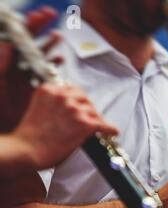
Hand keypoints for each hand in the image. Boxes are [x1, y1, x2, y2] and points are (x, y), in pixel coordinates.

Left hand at [0, 6, 60, 131]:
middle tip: (51, 15)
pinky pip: (47, 72)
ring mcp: (28, 77)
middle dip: (41, 27)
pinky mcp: (38, 89)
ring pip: (40, 55)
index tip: (41, 13)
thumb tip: (7, 45)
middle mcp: (17, 67)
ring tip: (57, 36)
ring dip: (49, 44)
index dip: (30, 24)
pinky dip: (53, 65)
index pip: (19, 38)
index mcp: (8, 64)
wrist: (9, 132)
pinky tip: (59, 60)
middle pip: (30, 42)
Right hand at [10, 83, 118, 169]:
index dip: (78, 99)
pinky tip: (113, 131)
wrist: (25, 150)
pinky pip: (103, 125)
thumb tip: (70, 109)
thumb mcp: (39, 109)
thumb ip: (53, 104)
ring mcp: (74, 109)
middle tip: (89, 118)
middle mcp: (63, 96)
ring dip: (96, 120)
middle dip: (88, 108)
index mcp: (49, 90)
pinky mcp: (84, 124)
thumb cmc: (29, 135)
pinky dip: (109, 129)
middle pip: (85, 99)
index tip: (81, 105)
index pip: (72, 89)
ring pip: (94, 112)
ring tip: (96, 128)